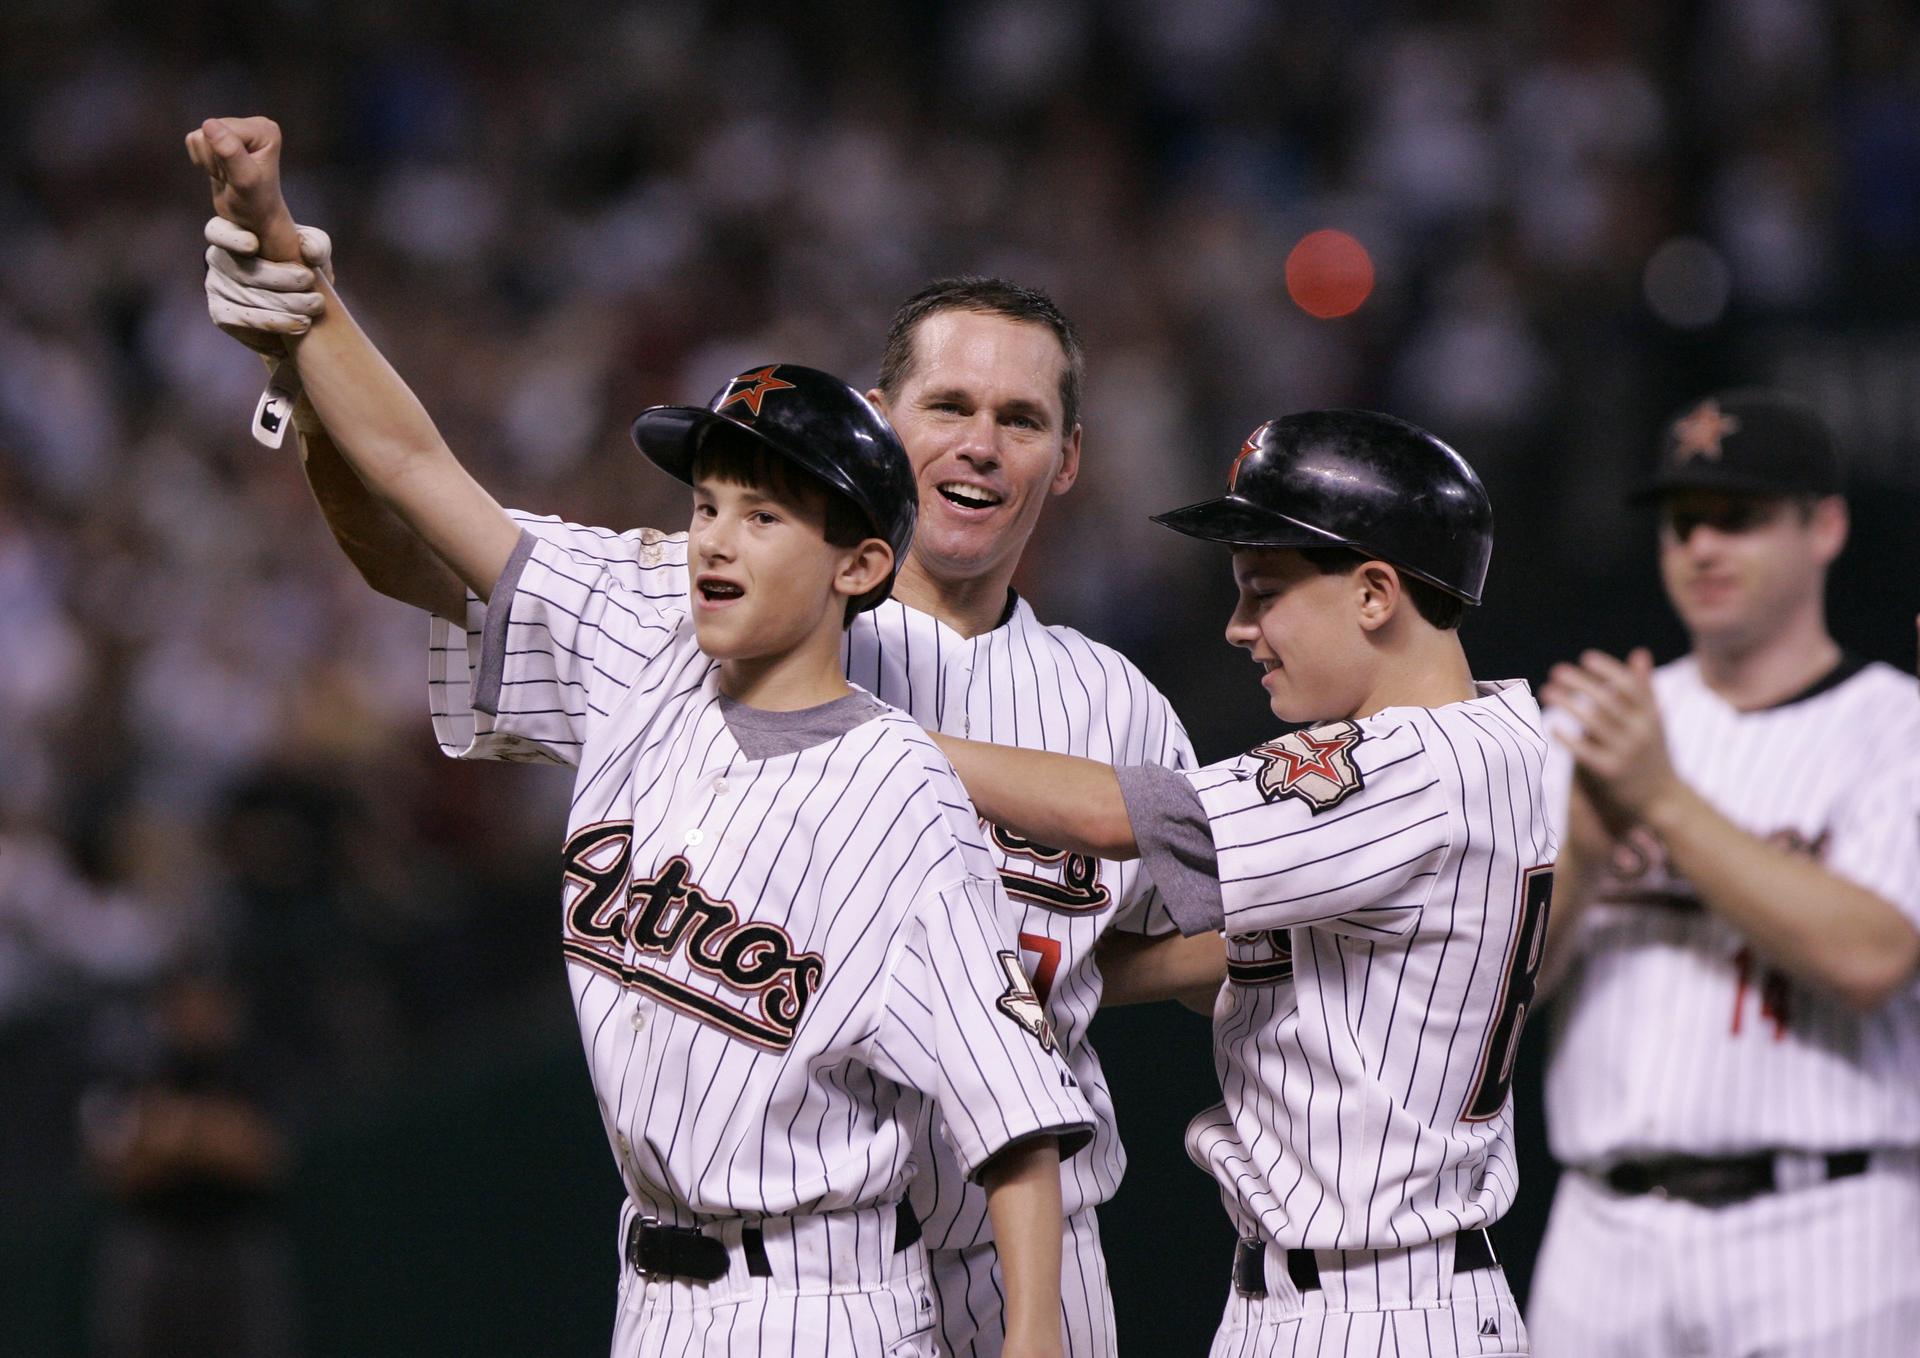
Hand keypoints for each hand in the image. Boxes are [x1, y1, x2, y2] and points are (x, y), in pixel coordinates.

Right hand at [184, 116, 299, 260]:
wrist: (252, 218)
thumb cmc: (254, 203)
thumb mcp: (244, 180)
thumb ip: (230, 152)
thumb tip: (209, 124)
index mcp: (265, 130)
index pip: (224, 130)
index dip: (221, 156)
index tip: (237, 175)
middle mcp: (254, 124)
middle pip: (209, 130)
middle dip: (214, 159)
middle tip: (232, 177)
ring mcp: (236, 128)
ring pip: (199, 136)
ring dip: (208, 161)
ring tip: (228, 175)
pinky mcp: (220, 136)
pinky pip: (193, 140)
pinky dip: (202, 160)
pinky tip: (220, 170)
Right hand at [205, 216, 333, 354]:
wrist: (302, 303)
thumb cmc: (303, 264)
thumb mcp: (314, 248)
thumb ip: (315, 243)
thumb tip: (309, 252)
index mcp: (232, 233)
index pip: (218, 230)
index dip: (231, 238)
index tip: (253, 245)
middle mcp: (218, 259)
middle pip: (243, 270)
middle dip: (279, 278)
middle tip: (309, 281)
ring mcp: (216, 288)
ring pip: (247, 298)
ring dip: (284, 305)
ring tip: (314, 306)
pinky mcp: (222, 315)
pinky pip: (244, 321)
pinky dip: (276, 323)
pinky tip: (300, 325)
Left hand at [1541, 648, 1680, 826]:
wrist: (1663, 799)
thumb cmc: (1653, 753)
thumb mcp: (1654, 720)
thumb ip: (1644, 688)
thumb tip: (1639, 652)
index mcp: (1651, 716)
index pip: (1630, 685)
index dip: (1608, 669)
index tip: (1586, 657)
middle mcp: (1640, 732)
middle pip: (1607, 700)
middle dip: (1580, 683)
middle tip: (1556, 671)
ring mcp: (1626, 752)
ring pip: (1593, 722)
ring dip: (1567, 703)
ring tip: (1546, 691)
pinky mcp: (1610, 773)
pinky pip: (1585, 752)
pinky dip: (1567, 738)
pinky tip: (1552, 726)